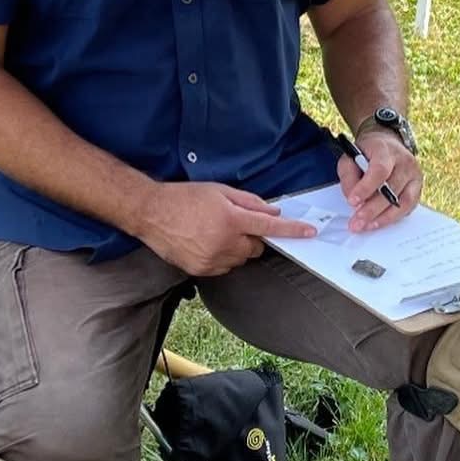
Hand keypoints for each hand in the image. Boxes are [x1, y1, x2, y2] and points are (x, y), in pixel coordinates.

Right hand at [135, 180, 316, 277]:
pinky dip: (222, 257)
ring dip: (236, 248)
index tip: (309, 232)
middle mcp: (224, 242)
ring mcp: (212, 259)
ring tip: (213, 232)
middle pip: (256, 248)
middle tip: (233, 224)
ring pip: (240, 259)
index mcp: (231, 219)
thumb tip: (272, 212)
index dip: (292, 230)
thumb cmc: (183, 197)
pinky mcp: (201, 270)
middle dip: (251, 237)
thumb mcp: (219, 190)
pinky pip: (224, 267)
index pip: (269, 226)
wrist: (150, 212)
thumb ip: (249, 202)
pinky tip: (204, 242)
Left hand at [337, 129, 423, 231]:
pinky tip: (380, 222)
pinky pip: (409, 207)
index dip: (366, 188)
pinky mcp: (418, 187)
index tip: (352, 202)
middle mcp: (405, 162)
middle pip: (391, 189)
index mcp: (386, 150)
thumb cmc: (367, 153)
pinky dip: (394, 217)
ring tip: (367, 226)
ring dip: (384, 218)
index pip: (379, 171)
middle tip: (357, 222)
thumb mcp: (350, 158)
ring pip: (403, 201)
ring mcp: (415, 175)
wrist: (387, 145)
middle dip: (372, 209)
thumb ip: (348, 177)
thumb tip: (353, 200)